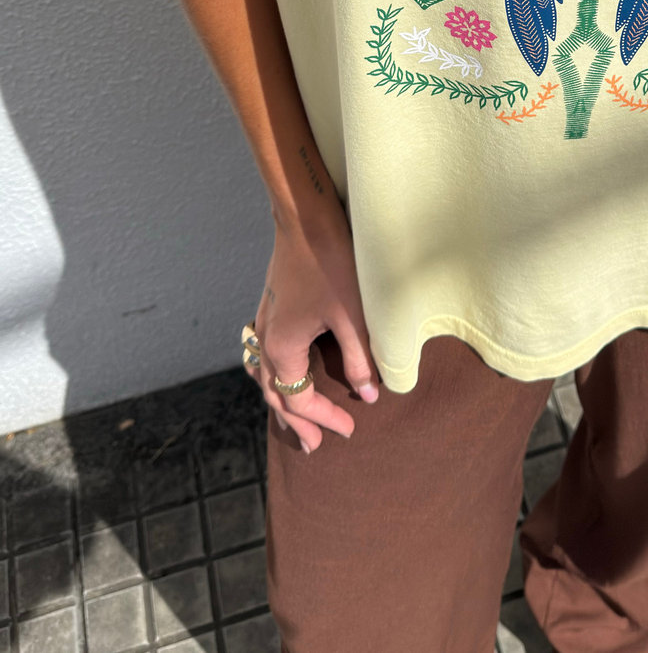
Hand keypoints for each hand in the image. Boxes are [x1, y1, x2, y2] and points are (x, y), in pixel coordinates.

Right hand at [246, 200, 380, 451]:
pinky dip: (278, 375)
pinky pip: (266, 355)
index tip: (349, 430)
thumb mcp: (353, 316)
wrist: (306, 217)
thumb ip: (360, 360)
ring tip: (296, 419)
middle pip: (276, 393)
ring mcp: (264, 322)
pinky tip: (289, 373)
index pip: (300, 398)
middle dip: (296, 421)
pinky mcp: (271, 307)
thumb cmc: (332, 263)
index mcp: (282, 347)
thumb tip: (369, 395)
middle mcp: (265, 339)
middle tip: (315, 445)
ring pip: (266, 375)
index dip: (324, 418)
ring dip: (283, 400)